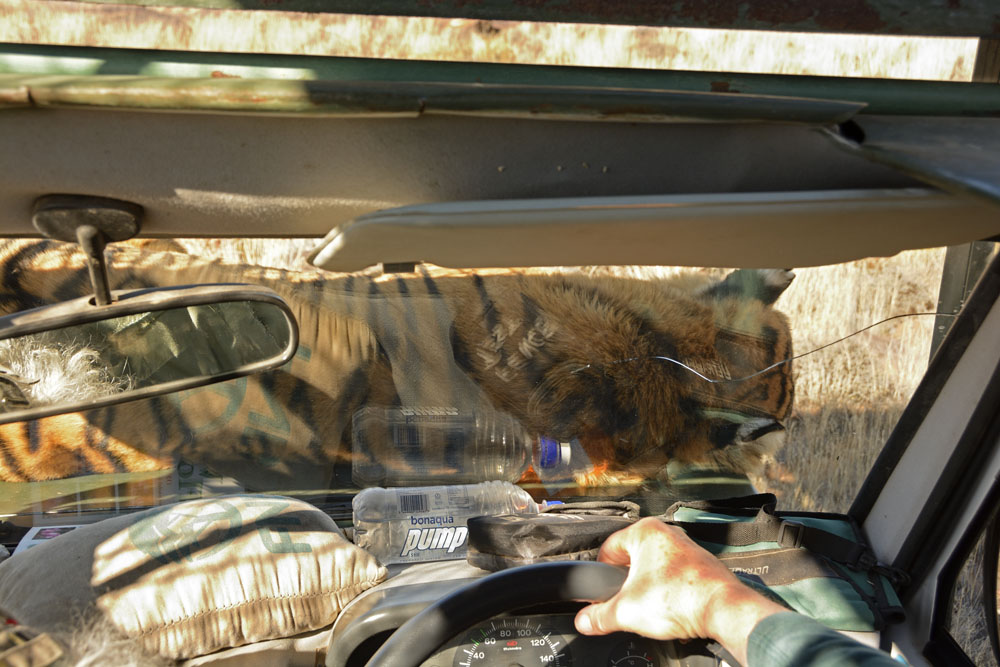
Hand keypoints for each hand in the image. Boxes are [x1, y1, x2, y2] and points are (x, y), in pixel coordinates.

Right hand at [574, 518, 785, 664]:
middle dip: (626, 584)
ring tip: (650, 608)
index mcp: (645, 531)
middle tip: (626, 603)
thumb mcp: (626, 612)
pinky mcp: (700, 564)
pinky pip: (674, 576)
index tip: (600, 592)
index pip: (607, 549)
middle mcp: (667, 533)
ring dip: (648, 588)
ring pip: (654, 568)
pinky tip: (670, 609)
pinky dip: (668, 592)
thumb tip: (585, 621)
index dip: (600, 574)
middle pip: (631, 559)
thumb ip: (598, 616)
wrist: (723, 610)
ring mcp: (686, 547)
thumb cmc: (681, 599)